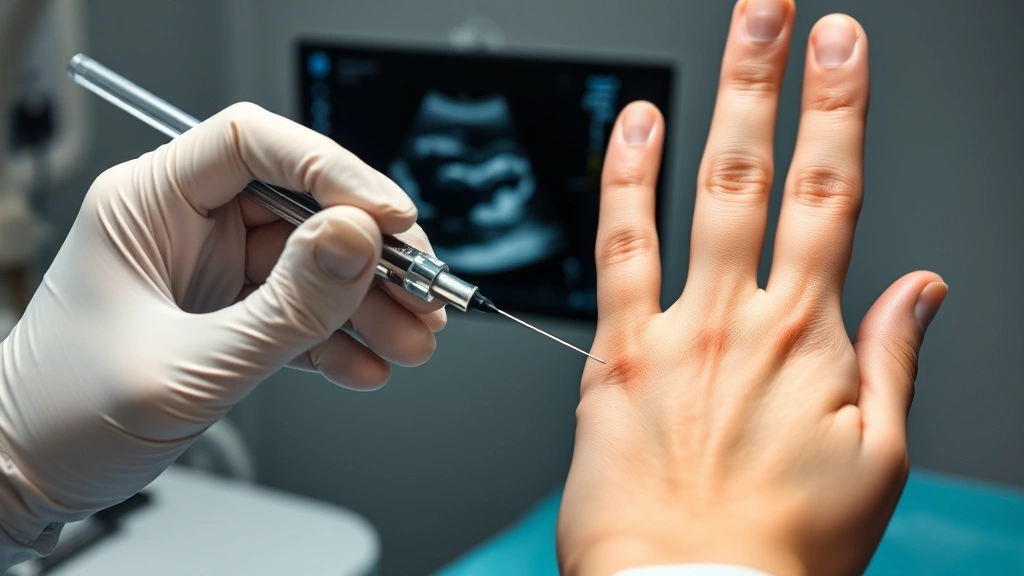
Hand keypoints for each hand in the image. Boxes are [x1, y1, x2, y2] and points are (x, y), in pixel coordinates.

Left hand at [0, 103, 444, 546]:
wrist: (28, 479)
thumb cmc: (62, 416)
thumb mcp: (187, 365)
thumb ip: (283, 308)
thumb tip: (357, 241)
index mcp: (150, 201)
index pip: (254, 143)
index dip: (331, 170)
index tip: (388, 216)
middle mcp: (186, 224)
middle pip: (302, 206)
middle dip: (369, 255)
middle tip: (420, 292)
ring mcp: (212, 270)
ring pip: (314, 264)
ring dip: (369, 304)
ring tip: (410, 341)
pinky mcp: (231, 314)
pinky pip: (302, 312)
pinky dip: (341, 340)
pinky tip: (367, 367)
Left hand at [557, 3, 946, 574]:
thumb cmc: (781, 546)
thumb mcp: (876, 462)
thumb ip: (896, 361)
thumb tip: (923, 289)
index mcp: (815, 339)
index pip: (834, 198)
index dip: (841, 114)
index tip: (842, 51)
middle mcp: (746, 318)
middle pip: (766, 173)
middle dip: (778, 81)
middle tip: (781, 12)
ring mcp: (678, 330)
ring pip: (700, 193)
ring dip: (715, 107)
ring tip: (726, 41)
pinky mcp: (617, 356)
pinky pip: (619, 250)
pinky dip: (625, 182)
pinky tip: (631, 129)